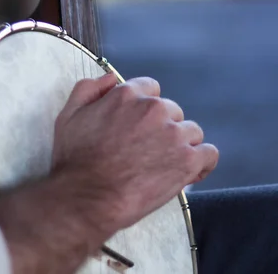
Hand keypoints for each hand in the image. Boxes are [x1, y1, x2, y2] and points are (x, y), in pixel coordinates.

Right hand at [52, 73, 218, 235]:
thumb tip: (110, 78)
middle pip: (171, 111)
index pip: (150, 89)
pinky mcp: (187, 160)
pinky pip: (209, 154)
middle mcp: (154, 108)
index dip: (145, 109)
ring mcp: (173, 133)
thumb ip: (88, 88)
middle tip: (147, 151)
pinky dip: (202, 163)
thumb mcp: (69, 115)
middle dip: (162, 128)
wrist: (87, 199)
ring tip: (164, 165)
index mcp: (128, 94)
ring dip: (181, 145)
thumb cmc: (75, 161)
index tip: (141, 127)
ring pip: (191, 131)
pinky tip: (189, 172)